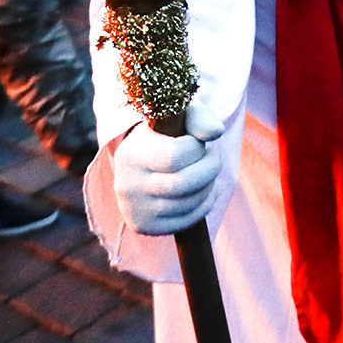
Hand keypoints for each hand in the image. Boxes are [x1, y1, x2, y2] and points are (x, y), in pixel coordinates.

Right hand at [112, 103, 226, 235]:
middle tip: (214, 157)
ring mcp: (134, 209)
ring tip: (208, 172)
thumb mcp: (179, 116)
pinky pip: (185, 221)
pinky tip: (205, 190)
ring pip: (187, 204)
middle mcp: (127, 184)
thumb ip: (199, 117)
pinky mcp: (144, 227)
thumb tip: (215, 132)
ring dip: (209, 186)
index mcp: (130, 154)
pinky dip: (204, 205)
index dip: (197, 148)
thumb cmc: (167, 134)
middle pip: (183, 184)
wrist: (142, 163)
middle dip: (210, 168)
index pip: (175, 156)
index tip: (199, 141)